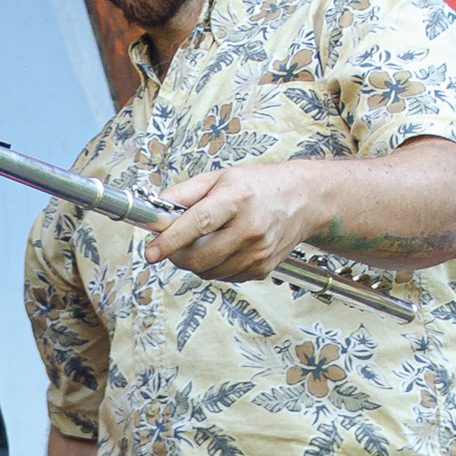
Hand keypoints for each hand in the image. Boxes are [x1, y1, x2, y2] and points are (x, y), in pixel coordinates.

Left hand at [144, 162, 324, 280]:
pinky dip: (214, 267)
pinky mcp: (263, 268)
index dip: (170, 240)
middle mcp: (250, 228)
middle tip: (173, 244)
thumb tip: (153, 210)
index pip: (198, 223)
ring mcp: (258, 252)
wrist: (303, 200)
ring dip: (195, 262)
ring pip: (208, 272)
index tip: (151, 252)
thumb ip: (182, 194)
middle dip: (177, 254)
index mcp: (236, 199)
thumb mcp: (218, 178)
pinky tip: (223, 248)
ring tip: (204, 241)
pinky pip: (224, 277)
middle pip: (199, 256)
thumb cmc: (259, 186)